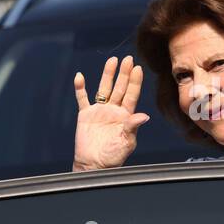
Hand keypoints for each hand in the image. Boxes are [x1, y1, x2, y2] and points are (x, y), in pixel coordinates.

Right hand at [72, 55, 149, 171]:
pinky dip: (80, 88)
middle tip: (127, 58)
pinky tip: (79, 76)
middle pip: (119, 88)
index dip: (134, 81)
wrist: (94, 165)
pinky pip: (82, 99)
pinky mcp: (85, 115)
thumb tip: (144, 116)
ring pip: (104, 89)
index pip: (131, 95)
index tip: (137, 68)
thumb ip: (132, 127)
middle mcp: (113, 111)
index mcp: (125, 116)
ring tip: (112, 60)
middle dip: (123, 73)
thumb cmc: (113, 157)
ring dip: (107, 75)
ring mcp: (99, 111)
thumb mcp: (126, 143)